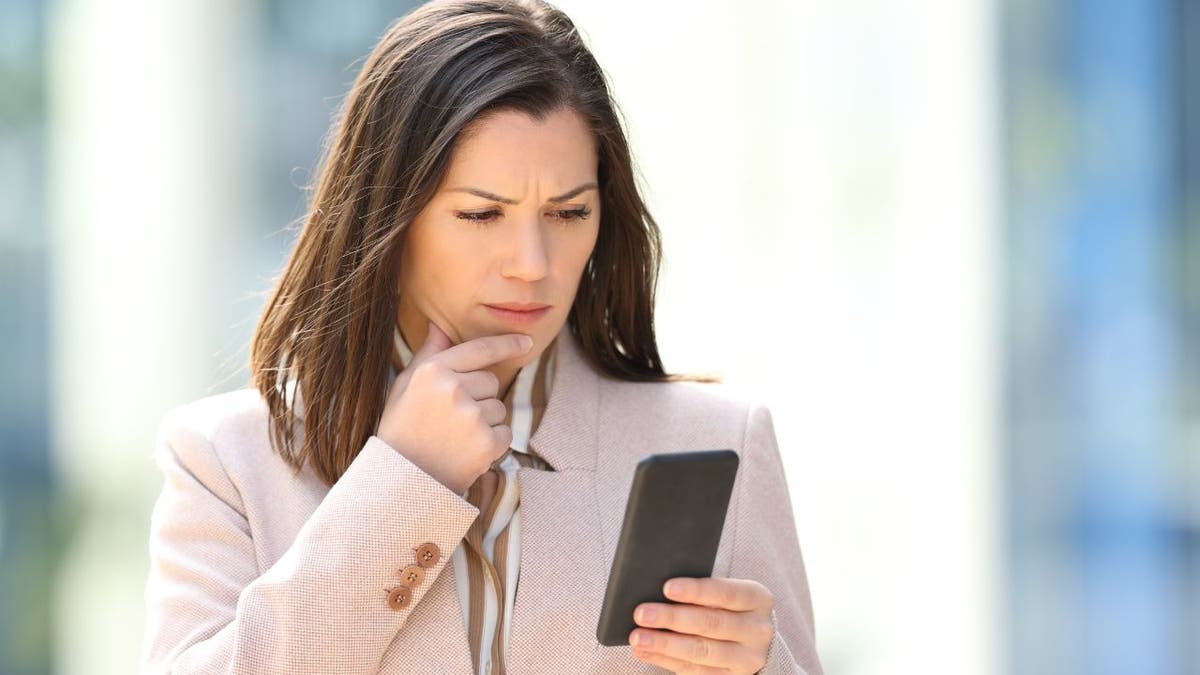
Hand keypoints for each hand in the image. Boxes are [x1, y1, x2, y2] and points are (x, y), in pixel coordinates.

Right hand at [377, 319, 532, 493]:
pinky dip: (492, 443)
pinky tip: (466, 452)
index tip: (526, 341)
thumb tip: (439, 326)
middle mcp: (453, 388)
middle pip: (491, 381)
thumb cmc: (401, 429)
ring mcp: (471, 416)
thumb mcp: (405, 387)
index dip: (507, 344)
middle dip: (479, 396)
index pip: (480, 349)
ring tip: (455, 438)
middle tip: (451, 419)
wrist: (401, 481)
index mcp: (433, 370)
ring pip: (499, 408)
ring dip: (485, 422)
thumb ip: (428, 354)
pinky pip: (505, 433)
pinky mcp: (486, 442)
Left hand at [629, 576, 773, 673]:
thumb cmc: (728, 606)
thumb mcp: (726, 591)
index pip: (726, 593)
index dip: (696, 591)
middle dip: (672, 618)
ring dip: (665, 645)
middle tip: (642, 613)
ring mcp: (747, 658)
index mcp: (758, 599)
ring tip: (638, 638)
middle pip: (711, 624)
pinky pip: (695, 671)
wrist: (751, 638)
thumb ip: (701, 590)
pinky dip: (666, 661)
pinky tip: (646, 652)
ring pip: (702, 652)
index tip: (667, 587)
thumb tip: (659, 590)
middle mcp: (758, 630)